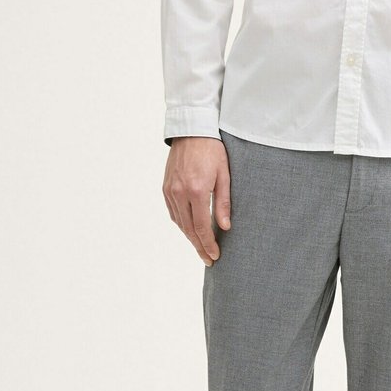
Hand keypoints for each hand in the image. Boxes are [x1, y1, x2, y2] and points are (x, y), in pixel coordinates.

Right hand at [162, 137, 231, 265]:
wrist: (192, 130)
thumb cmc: (213, 150)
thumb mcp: (224, 175)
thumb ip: (224, 203)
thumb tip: (225, 227)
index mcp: (197, 190)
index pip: (202, 227)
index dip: (208, 244)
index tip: (215, 256)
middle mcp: (180, 193)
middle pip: (189, 229)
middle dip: (199, 246)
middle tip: (208, 259)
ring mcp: (170, 190)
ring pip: (179, 223)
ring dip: (190, 237)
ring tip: (201, 248)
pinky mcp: (165, 187)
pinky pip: (173, 212)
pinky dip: (181, 224)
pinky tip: (190, 230)